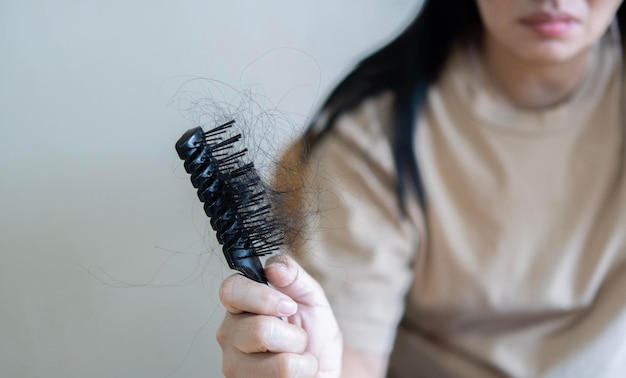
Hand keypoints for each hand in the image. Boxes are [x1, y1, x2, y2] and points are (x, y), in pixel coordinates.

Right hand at [217, 254, 342, 377]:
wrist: (323, 368)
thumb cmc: (313, 334)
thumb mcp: (311, 297)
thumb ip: (292, 275)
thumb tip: (273, 267)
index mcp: (240, 306)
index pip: (230, 290)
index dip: (263, 297)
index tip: (288, 305)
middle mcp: (230, 336)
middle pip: (259, 331)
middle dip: (294, 335)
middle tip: (298, 338)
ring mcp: (236, 368)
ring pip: (279, 364)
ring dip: (302, 359)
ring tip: (297, 357)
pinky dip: (304, 375)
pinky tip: (296, 374)